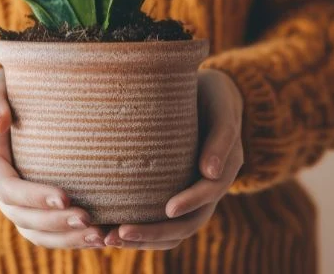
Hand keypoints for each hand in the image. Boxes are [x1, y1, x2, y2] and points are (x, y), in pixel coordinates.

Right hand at [0, 69, 105, 247]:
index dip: (34, 196)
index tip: (66, 196)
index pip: (7, 188)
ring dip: (64, 238)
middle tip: (89, 220)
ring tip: (99, 235)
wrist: (4, 102)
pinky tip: (97, 236)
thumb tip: (0, 122)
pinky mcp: (28, 203)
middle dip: (55, 222)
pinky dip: (66, 238)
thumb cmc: (6, 90)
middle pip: (21, 216)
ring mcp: (11, 197)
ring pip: (33, 230)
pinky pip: (43, 230)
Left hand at [104, 69, 243, 249]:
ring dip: (144, 238)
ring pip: (172, 230)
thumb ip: (221, 136)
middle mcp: (208, 187)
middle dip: (156, 232)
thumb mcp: (221, 107)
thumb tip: (209, 172)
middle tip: (122, 232)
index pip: (209, 193)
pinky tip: (111, 229)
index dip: (191, 201)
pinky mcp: (173, 190)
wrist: (206, 94)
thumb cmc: (213, 95)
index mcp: (224, 169)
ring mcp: (191, 192)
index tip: (168, 208)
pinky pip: (159, 219)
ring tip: (110, 238)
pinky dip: (141, 228)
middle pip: (187, 223)